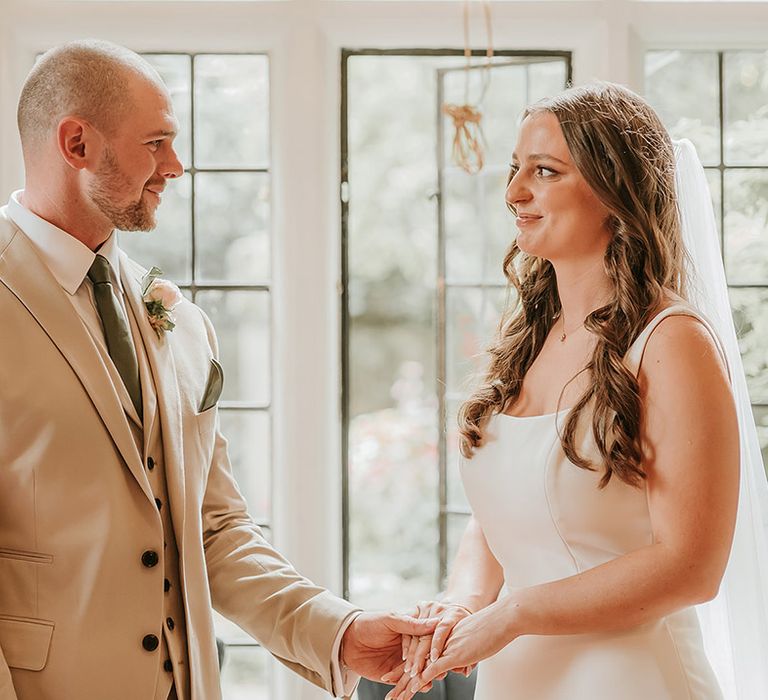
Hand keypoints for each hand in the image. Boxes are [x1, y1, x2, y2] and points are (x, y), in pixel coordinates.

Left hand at [341, 611, 439, 681]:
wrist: (346, 640)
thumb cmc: (368, 623)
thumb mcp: (390, 620)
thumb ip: (411, 624)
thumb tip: (435, 622)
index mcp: (412, 630)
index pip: (426, 640)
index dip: (432, 648)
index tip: (436, 655)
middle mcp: (410, 646)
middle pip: (425, 658)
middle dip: (430, 667)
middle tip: (437, 673)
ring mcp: (403, 661)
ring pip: (417, 672)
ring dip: (422, 679)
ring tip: (425, 684)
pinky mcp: (394, 674)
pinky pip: (404, 683)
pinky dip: (409, 689)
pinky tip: (414, 691)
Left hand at [398, 602, 515, 699]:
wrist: (503, 618)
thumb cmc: (490, 628)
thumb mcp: (469, 641)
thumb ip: (461, 653)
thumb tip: (461, 669)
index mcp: (438, 634)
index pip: (417, 651)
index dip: (405, 666)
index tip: (394, 680)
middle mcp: (437, 637)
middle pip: (414, 659)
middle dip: (400, 677)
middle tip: (389, 691)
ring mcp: (445, 644)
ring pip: (421, 664)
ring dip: (408, 681)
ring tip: (398, 695)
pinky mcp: (454, 651)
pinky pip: (435, 664)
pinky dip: (424, 675)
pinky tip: (416, 685)